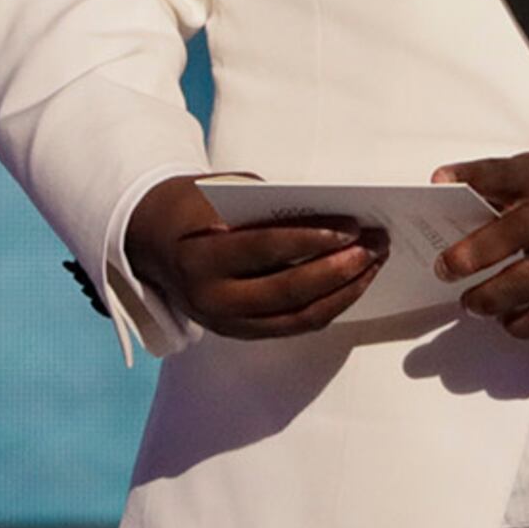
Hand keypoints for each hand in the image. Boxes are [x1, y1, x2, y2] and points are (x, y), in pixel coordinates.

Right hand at [122, 176, 384, 339]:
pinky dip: (330, 305)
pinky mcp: (241, 332)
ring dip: (345, 291)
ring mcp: (226, 323)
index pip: (266, 248)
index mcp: (201, 256)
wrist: (152, 241)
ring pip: (299, 316)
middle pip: (289, 290)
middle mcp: (211, 298)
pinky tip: (355, 282)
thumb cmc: (196, 206)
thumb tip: (334, 216)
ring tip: (375, 262)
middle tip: (376, 246)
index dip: (313, 238)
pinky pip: (295, 324)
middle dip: (340, 269)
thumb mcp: (224, 195)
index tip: (354, 225)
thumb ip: (269, 209)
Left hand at [432, 141, 528, 341]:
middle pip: (505, 237)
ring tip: (471, 303)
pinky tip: (508, 320)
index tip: (438, 183)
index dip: (466, 177)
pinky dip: (522, 324)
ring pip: (523, 284)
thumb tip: (460, 196)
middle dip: (466, 257)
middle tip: (444, 268)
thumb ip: (512, 181)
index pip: (500, 174)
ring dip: (487, 299)